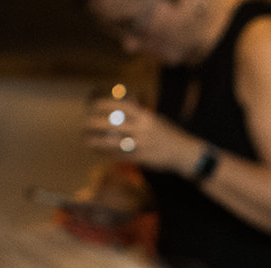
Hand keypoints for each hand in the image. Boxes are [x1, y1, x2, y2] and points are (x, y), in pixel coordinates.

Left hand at [82, 95, 197, 173]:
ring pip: (114, 143)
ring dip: (98, 142)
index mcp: (146, 117)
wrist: (185, 153)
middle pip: (112, 125)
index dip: (104, 105)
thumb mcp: (156, 119)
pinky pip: (122, 156)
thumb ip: (140, 115)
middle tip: (85, 125)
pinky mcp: (143, 159)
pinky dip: (111, 155)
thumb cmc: (169, 134)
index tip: (93, 106)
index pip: (120, 107)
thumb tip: (122, 108)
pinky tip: (104, 153)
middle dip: (95, 124)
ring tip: (88, 141)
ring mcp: (142, 145)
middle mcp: (142, 130)